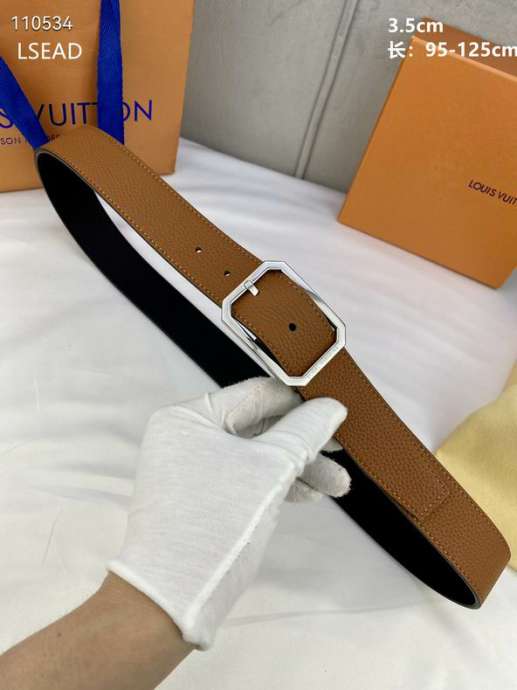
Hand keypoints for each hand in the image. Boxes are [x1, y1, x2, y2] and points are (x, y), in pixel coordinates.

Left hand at [109, 377, 348, 648]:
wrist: (172, 600)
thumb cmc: (218, 523)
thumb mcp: (270, 470)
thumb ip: (304, 432)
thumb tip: (333, 405)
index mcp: (189, 416)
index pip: (257, 394)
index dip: (302, 402)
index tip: (339, 412)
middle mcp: (186, 436)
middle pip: (259, 426)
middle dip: (304, 444)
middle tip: (343, 453)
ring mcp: (191, 468)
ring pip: (256, 456)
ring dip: (298, 468)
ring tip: (338, 486)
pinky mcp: (201, 497)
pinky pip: (246, 479)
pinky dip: (277, 484)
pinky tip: (310, 494)